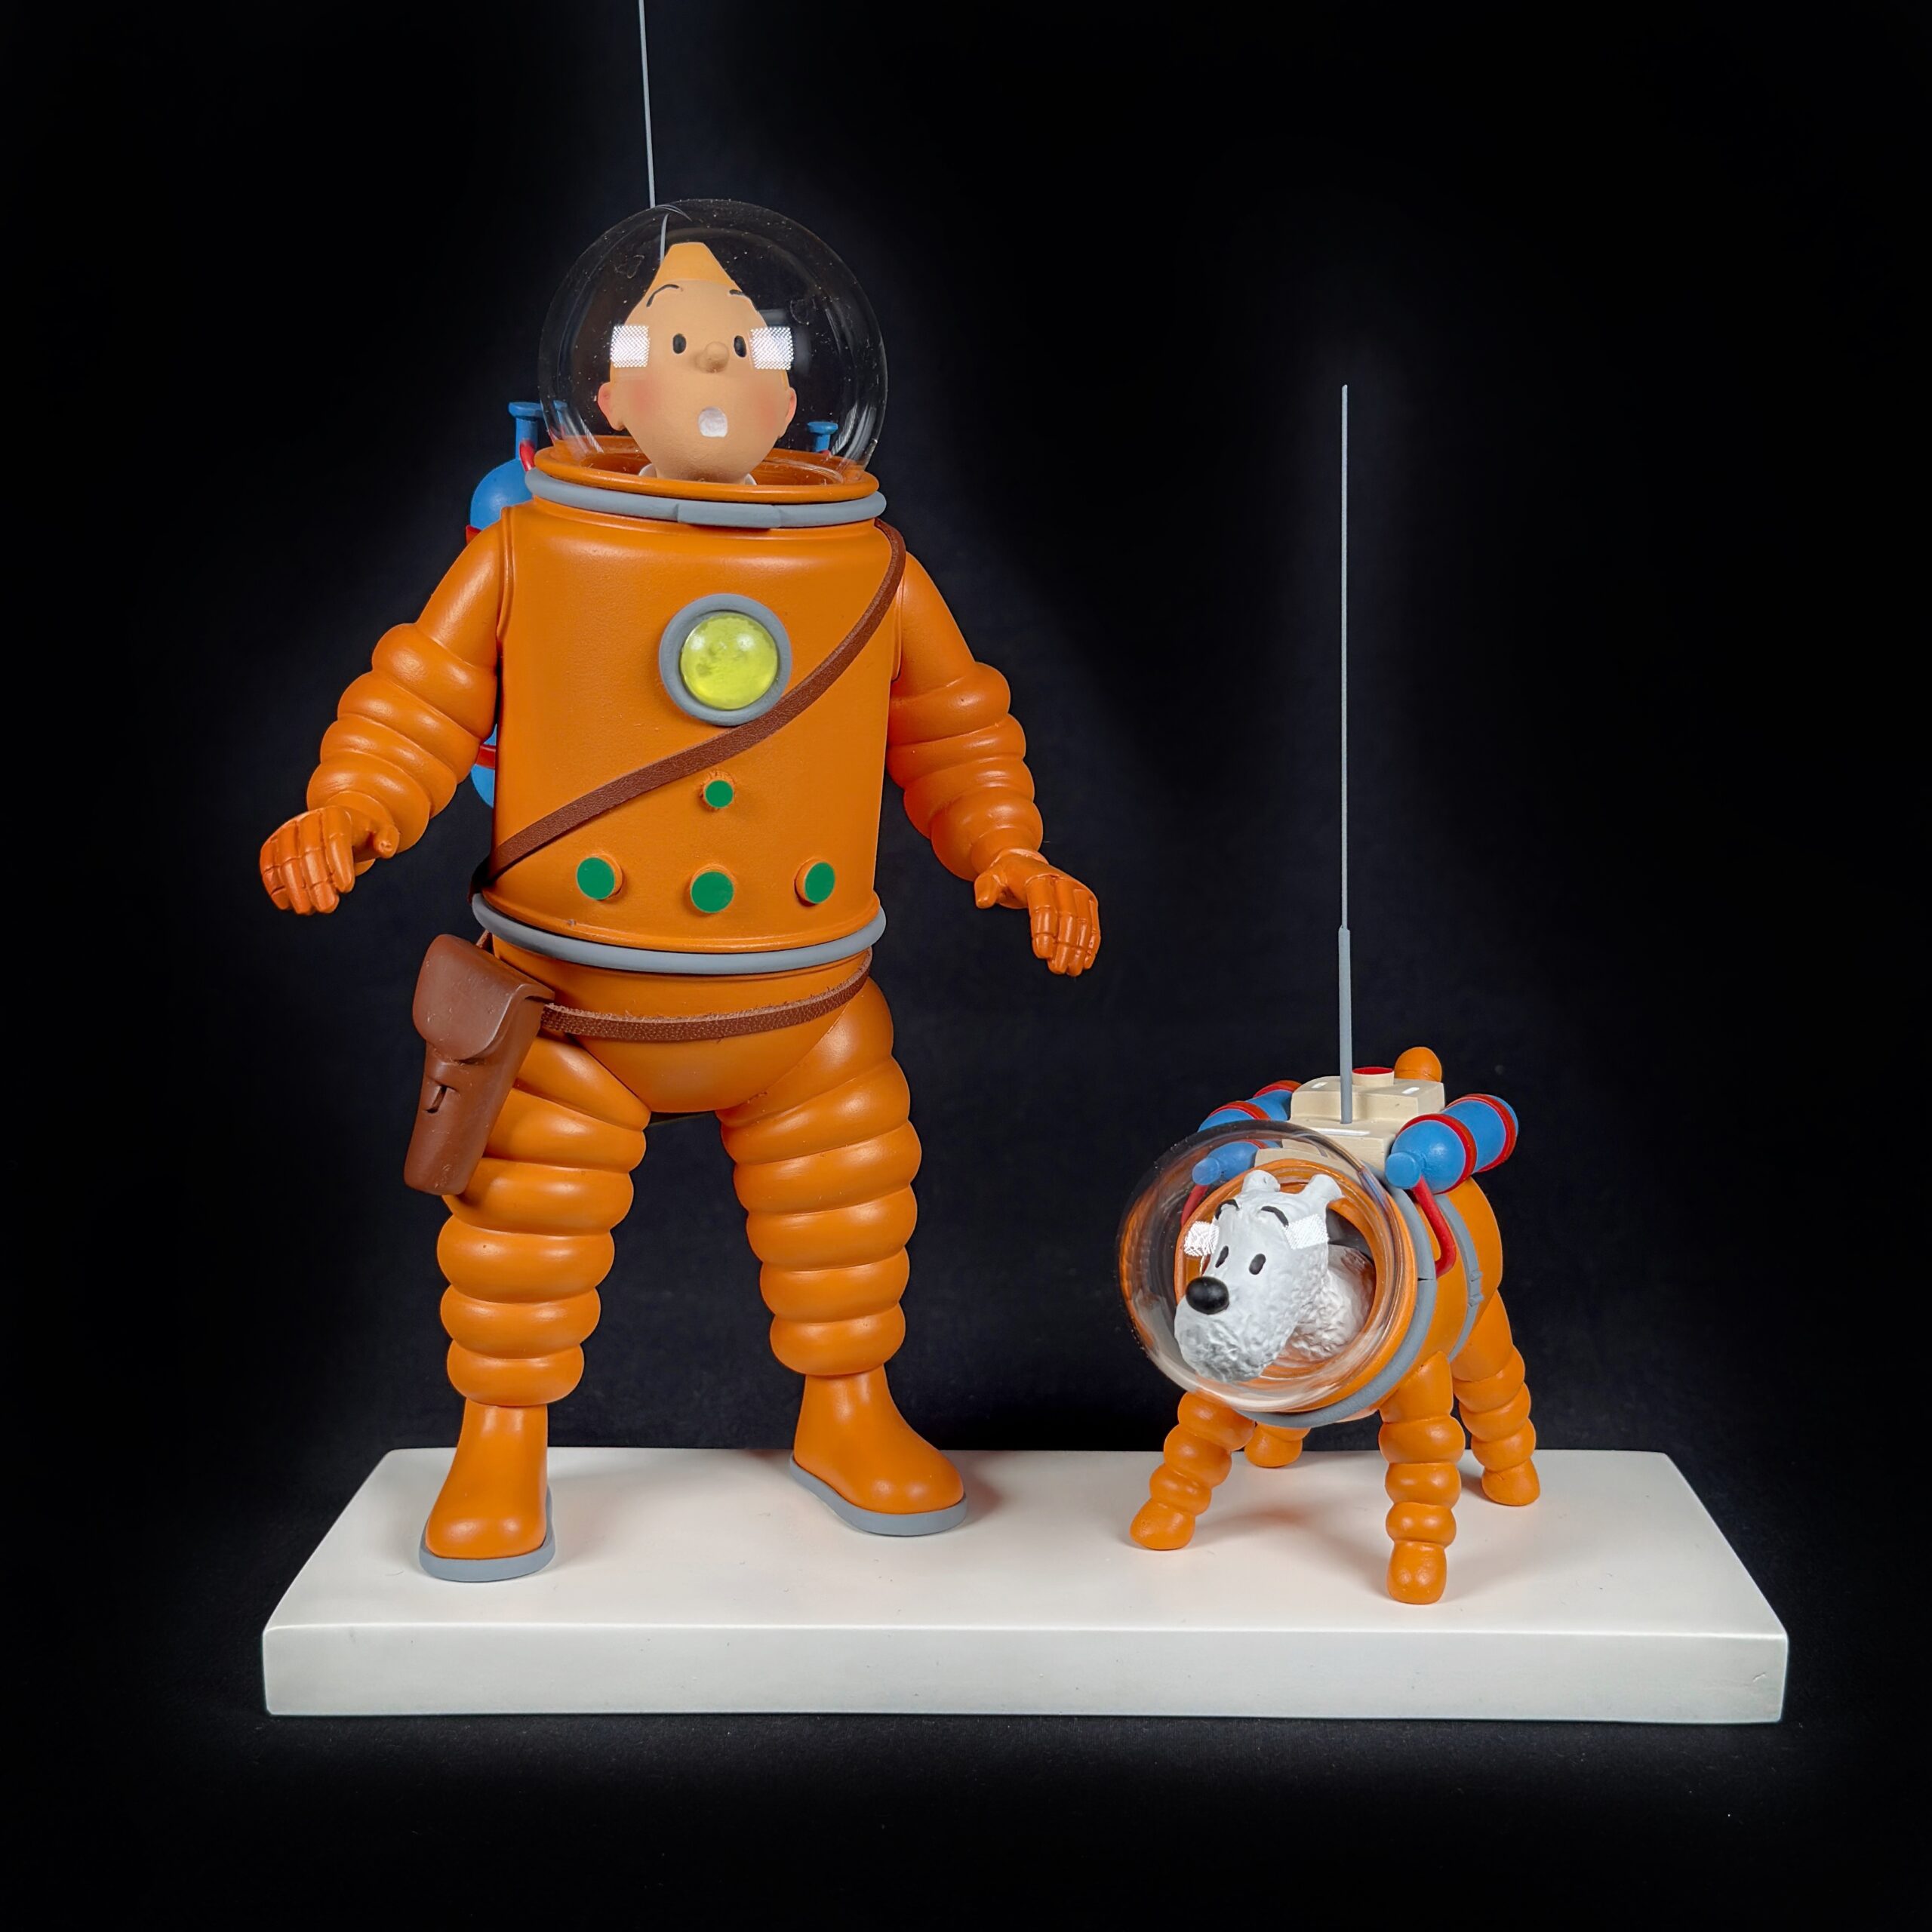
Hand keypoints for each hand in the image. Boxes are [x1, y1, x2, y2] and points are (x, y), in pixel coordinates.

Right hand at [259, 800, 396, 913]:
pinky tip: (285, 905)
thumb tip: (386, 849)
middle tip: (327, 908)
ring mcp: (288, 831)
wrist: (337, 826)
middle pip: (309, 852)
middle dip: (317, 882)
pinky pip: (268, 863)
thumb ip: (388, 839)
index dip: (340, 864)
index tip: (347, 889)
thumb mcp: (381, 834)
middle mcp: (308, 820)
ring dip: (295, 887)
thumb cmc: (362, 836)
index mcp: (336, 815)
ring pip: (286, 859)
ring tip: (308, 910)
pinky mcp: (274, 843)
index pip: (336, 840)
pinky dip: (274, 883)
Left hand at [972, 848, 1100, 975]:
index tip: (1041, 955)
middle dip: (1064, 945)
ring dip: (1079, 948)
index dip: (1044, 931)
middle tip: (1057, 969)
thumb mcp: (990, 878)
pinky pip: (1092, 923)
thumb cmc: (1005, 877)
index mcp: (1038, 877)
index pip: (1044, 906)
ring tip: (1071, 971)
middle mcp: (1063, 881)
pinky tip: (1085, 963)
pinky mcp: (1086, 899)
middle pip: (1068, 916)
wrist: (1025, 863)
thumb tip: (983, 901)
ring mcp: (1077, 890)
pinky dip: (1090, 944)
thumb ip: (986, 888)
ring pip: (1083, 922)